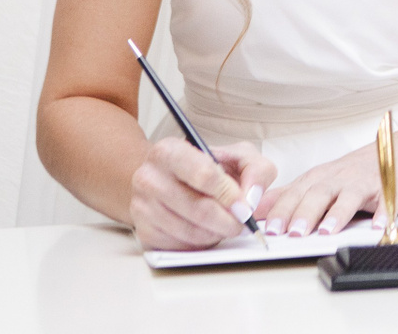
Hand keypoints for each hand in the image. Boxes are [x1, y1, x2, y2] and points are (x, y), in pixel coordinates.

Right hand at [128, 138, 274, 250]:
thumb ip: (255, 169)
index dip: (229, 194)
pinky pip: (178, 246)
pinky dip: (200, 243)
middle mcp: (148, 177)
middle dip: (227, 220)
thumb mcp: (237, 156)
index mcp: (169, 151)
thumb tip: (251, 199)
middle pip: (197, 207)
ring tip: (227, 226)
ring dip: (216, 233)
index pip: (203, 174)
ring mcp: (141, 206)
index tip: (244, 206)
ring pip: (189, 231)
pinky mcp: (144, 232)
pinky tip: (208, 232)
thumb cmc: (207, 167)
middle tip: (242, 223)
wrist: (170, 181)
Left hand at [257, 131, 397, 237]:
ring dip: (337, 214)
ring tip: (325, 231)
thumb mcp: (317, 181)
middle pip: (319, 194)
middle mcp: (340, 179)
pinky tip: (377, 226)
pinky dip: (383, 213)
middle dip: (305, 212)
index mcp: (320, 179)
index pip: (296, 193)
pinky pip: (387, 202)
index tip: (269, 228)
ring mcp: (365, 183)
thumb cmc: (352, 173)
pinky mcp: (390, 190)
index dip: (283, 210)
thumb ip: (286, 196)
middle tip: (293, 233)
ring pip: (349, 196)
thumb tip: (253, 209)